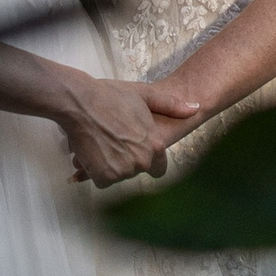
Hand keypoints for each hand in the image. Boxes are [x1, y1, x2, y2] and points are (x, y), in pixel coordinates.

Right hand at [57, 73, 199, 187]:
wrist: (79, 102)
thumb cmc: (110, 96)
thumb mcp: (144, 94)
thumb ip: (172, 105)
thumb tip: (196, 108)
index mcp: (155, 145)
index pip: (159, 168)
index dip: (148, 159)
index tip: (134, 149)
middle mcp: (142, 161)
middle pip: (137, 170)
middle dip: (127, 159)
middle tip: (113, 139)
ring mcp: (123, 171)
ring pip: (119, 175)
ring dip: (111, 165)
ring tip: (102, 142)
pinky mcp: (104, 177)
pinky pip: (103, 180)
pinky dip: (96, 170)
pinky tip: (93, 151)